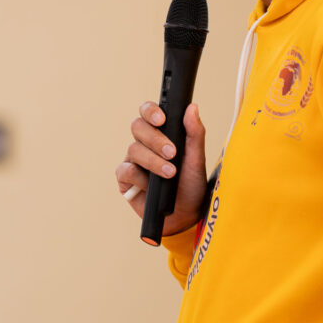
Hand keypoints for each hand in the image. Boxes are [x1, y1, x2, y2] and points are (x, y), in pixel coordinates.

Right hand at [115, 101, 207, 235]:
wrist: (186, 214)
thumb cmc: (191, 184)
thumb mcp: (197, 158)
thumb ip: (195, 132)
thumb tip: (192, 107)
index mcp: (160, 132)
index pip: (148, 112)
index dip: (150, 111)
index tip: (162, 119)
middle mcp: (144, 143)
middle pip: (138, 127)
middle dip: (155, 139)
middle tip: (172, 152)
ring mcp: (133, 160)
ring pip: (133, 149)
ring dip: (153, 161)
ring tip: (170, 173)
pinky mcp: (125, 179)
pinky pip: (125, 170)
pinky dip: (139, 177)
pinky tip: (150, 185)